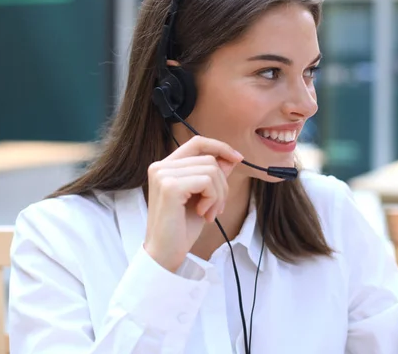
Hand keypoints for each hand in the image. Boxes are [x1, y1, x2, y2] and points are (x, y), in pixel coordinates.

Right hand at [144, 135, 243, 272]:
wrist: (165, 254)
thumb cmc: (181, 228)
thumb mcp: (202, 197)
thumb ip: (212, 176)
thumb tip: (229, 158)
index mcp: (165, 167)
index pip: (197, 143)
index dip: (220, 147)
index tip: (238, 158)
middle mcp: (160, 166)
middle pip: (209, 159)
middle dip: (222, 184)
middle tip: (216, 208)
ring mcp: (163, 175)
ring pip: (211, 170)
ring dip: (218, 194)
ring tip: (209, 213)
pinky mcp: (170, 186)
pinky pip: (207, 181)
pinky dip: (213, 198)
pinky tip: (203, 214)